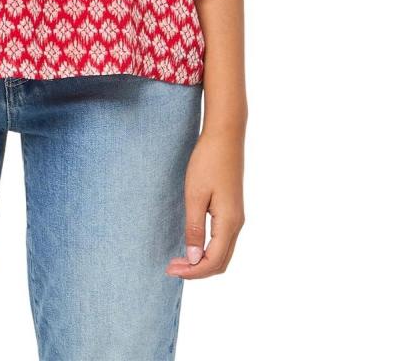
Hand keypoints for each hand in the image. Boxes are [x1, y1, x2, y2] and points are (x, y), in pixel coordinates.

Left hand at [166, 128, 244, 279]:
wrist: (225, 136)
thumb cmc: (207, 162)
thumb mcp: (195, 195)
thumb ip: (194, 228)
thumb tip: (194, 259)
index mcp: (229, 223)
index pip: (212, 261)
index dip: (192, 272)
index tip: (170, 269)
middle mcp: (237, 224)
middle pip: (221, 262)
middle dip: (197, 270)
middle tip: (172, 267)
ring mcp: (236, 216)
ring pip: (223, 252)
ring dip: (203, 261)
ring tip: (180, 259)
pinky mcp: (232, 208)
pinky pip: (223, 240)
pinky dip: (208, 250)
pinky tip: (193, 243)